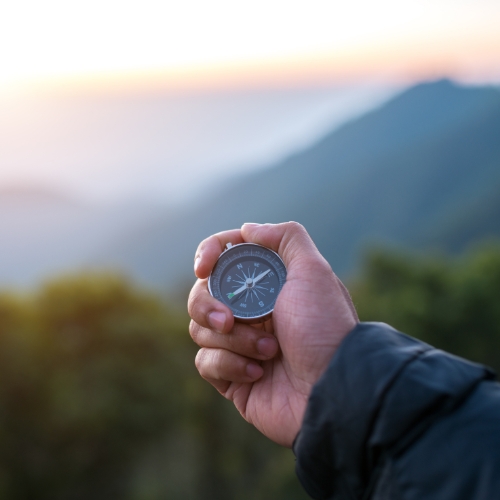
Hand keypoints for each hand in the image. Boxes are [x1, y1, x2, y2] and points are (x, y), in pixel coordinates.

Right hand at [188, 222, 357, 446]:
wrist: (333, 390)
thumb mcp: (314, 271)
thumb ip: (286, 238)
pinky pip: (205, 361)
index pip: (223, 260)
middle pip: (201, 294)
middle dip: (209, 306)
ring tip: (270, 351)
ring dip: (234, 340)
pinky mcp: (231, 376)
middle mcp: (250, 312)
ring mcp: (239, 344)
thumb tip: (248, 229)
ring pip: (200, 328)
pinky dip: (229, 365)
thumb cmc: (325, 328)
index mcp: (266, 285)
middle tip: (230, 319)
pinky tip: (258, 373)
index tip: (204, 267)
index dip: (208, 255)